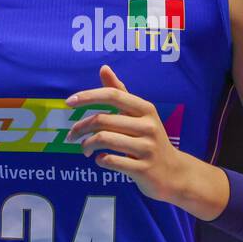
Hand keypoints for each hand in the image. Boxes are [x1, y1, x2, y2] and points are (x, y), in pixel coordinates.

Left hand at [66, 64, 191, 204]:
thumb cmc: (150, 139)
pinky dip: (100, 159)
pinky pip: (111, 161)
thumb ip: (120, 93)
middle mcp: (148, 126)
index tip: (69, 102)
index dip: (88, 96)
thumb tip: (103, 68)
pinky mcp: (143, 169)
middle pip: (103, 120)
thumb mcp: (139, 115)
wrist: (174, 173)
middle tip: (72, 135)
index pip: (113, 95)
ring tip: (84, 149)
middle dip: (81, 127)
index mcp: (146, 109)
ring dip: (87, 145)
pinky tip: (100, 159)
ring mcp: (147, 148)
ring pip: (104, 139)